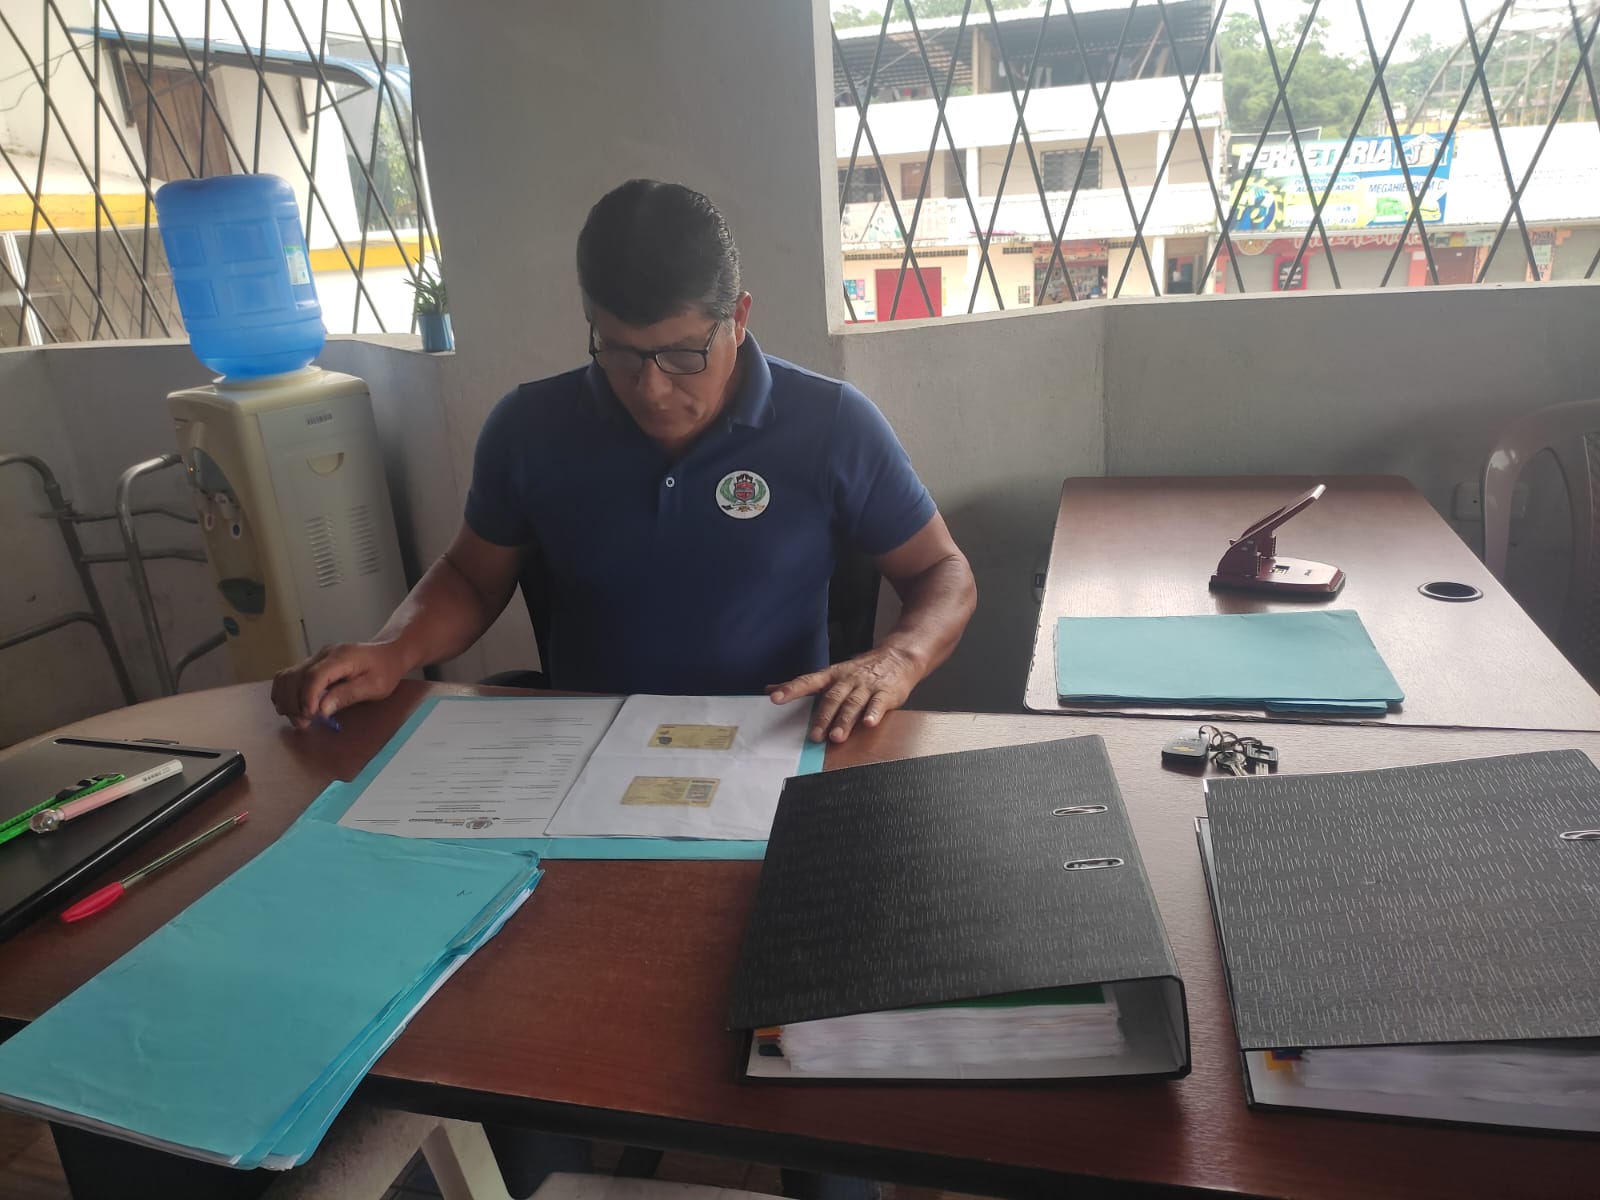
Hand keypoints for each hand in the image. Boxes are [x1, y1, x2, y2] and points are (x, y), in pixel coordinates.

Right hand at [270, 642, 405, 729]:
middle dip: (294, 703)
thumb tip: (322, 709)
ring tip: (297, 718)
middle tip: (303, 724)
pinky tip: (290, 707)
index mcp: (341, 657)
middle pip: (295, 676)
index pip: (314, 676)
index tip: (309, 716)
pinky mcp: (312, 663)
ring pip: (287, 676)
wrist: (388, 653)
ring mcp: (315, 658)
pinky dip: (283, 692)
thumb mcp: (375, 686)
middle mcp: (323, 654)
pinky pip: (288, 676)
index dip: (307, 697)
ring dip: (286, 699)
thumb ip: (347, 695)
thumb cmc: (385, 671)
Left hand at [767, 646, 919, 742]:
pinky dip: (873, 714)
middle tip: (814, 736)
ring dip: (844, 720)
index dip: (791, 689)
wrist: (898, 657)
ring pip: (853, 704)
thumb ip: (803, 685)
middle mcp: (847, 680)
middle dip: (823, 717)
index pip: (807, 682)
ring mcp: (866, 686)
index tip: (776, 698)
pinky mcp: (885, 693)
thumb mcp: (831, 673)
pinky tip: (869, 723)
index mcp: (831, 676)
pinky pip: (878, 704)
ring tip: (837, 737)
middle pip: (832, 698)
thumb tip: (770, 688)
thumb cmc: (860, 670)